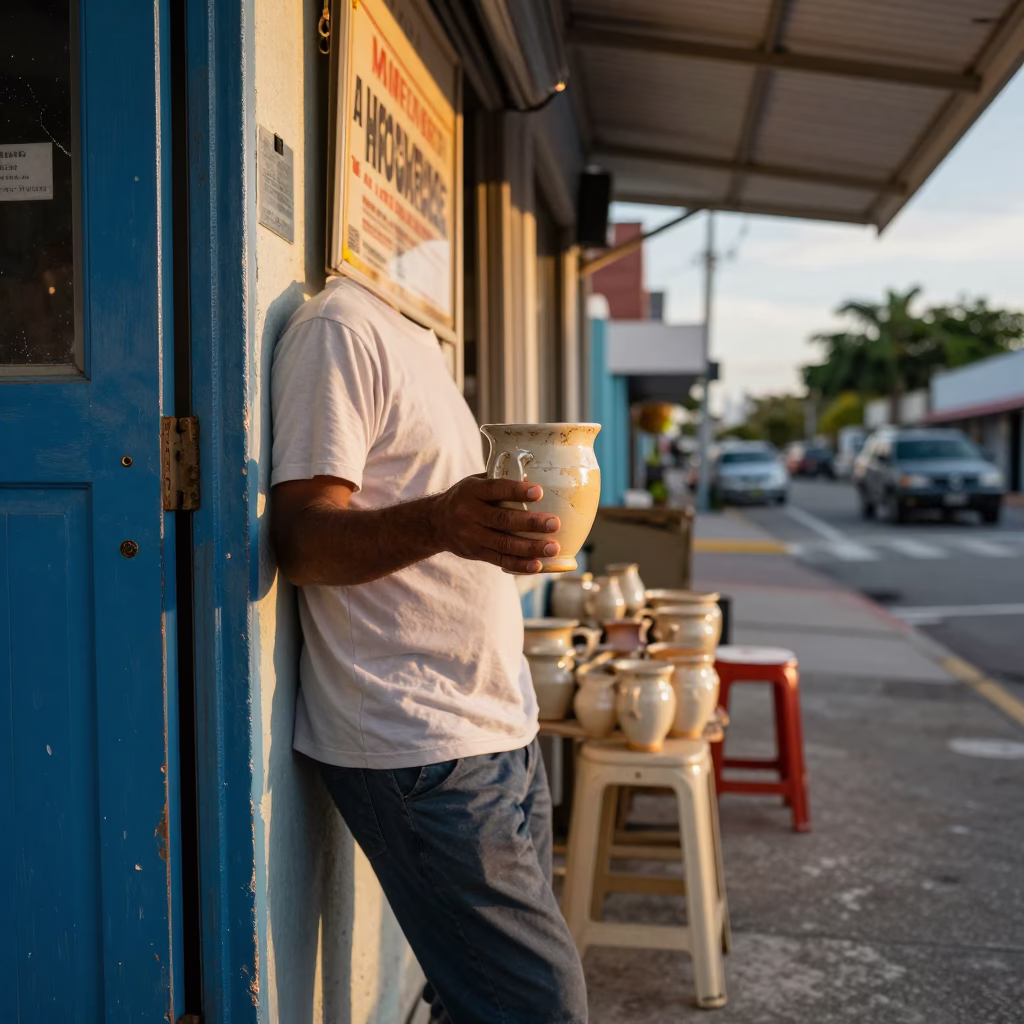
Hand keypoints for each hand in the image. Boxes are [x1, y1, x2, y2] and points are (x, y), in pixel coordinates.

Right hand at [432, 475, 560, 572]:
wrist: (436, 522)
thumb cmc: (466, 497)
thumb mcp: (476, 482)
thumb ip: (501, 480)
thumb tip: (533, 476)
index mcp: (472, 491)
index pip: (496, 489)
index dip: (517, 491)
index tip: (539, 492)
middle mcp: (470, 513)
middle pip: (503, 520)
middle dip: (531, 523)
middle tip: (554, 524)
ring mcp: (472, 536)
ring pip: (504, 543)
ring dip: (530, 547)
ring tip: (552, 548)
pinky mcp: (475, 553)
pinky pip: (500, 560)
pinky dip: (519, 564)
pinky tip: (537, 564)